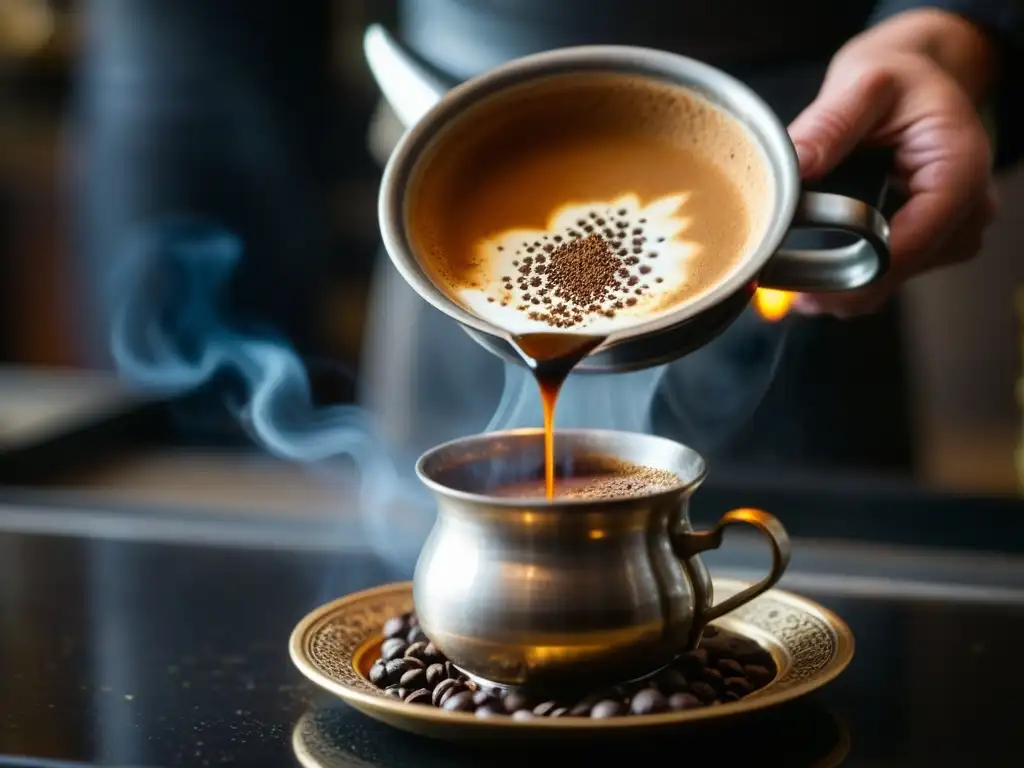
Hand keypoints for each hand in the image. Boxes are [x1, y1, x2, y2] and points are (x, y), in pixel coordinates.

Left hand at [787, 9, 998, 317]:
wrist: (918, 76)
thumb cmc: (899, 77)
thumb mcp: (864, 84)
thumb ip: (830, 124)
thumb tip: (796, 167)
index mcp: (957, 172)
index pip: (906, 248)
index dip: (852, 276)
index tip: (802, 290)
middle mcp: (968, 208)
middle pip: (899, 272)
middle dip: (840, 282)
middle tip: (781, 285)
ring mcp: (955, 228)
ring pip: (894, 280)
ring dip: (845, 280)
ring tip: (799, 269)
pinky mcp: (936, 238)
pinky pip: (893, 271)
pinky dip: (855, 270)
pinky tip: (822, 264)